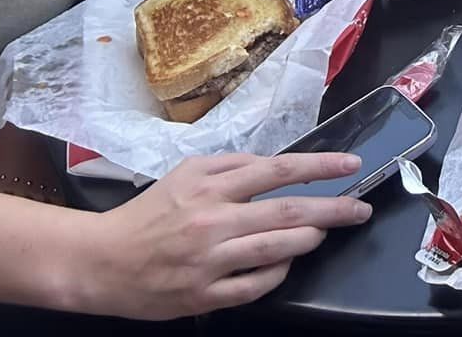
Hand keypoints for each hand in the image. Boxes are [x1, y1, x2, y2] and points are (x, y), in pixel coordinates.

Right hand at [86, 152, 370, 317]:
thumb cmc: (148, 213)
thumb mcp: (186, 173)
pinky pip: (258, 286)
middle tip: (360, 208)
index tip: (351, 165)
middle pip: (290, 212)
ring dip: (309, 239)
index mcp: (211, 186)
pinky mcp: (205, 295)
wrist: (101, 262)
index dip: (321, 167)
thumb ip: (231, 165)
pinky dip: (280, 272)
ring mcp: (211, 261)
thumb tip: (274, 165)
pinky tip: (286, 262)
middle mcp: (215, 221)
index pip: (279, 170)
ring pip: (279, 248)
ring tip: (321, 232)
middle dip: (333, 208)